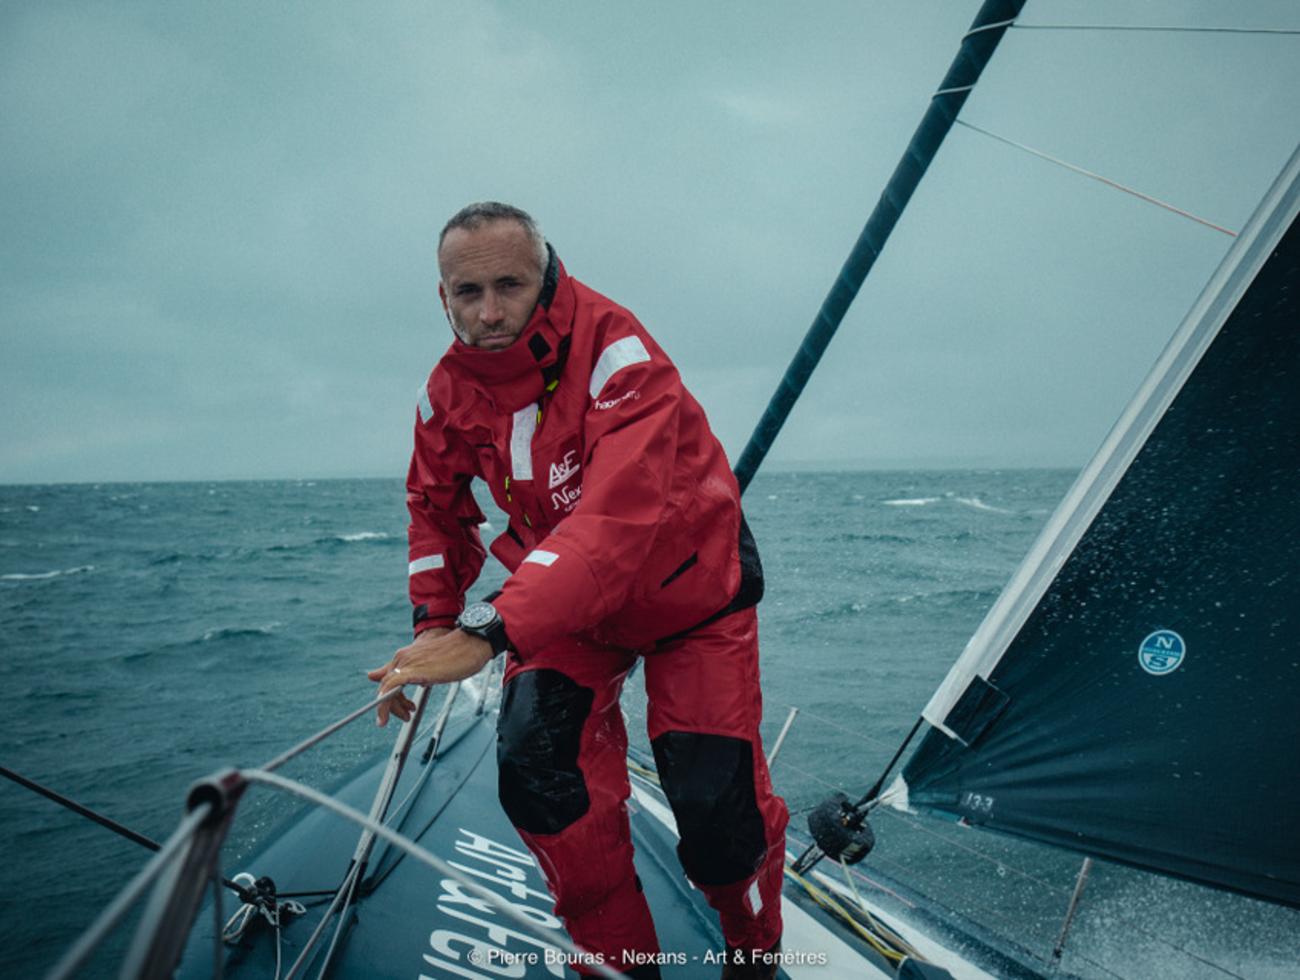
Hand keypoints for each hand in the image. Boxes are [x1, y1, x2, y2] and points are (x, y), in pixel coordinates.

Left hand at [367, 627, 493, 726]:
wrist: (471, 644)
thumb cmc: (459, 655)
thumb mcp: (434, 666)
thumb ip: (420, 671)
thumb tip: (418, 682)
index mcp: (407, 655)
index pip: (389, 678)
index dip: (391, 696)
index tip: (402, 708)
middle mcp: (402, 657)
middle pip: (385, 685)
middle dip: (392, 705)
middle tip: (406, 716)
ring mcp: (405, 663)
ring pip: (384, 689)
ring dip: (390, 708)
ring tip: (406, 717)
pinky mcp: (411, 670)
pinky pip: (388, 689)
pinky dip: (384, 705)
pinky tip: (386, 716)